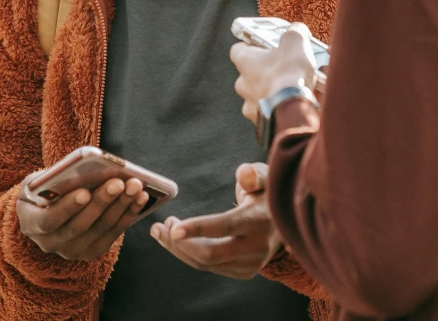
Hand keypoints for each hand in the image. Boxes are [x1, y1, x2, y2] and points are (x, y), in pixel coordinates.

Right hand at [17, 173, 149, 260]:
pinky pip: (113, 234)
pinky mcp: (91, 251)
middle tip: (119, 182)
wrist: (42, 212)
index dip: (67, 207)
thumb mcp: (35, 182)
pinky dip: (128, 215)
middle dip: (102, 202)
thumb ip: (48, 179)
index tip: (84, 191)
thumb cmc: (39, 189)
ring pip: (100, 229)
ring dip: (121, 207)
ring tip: (135, 186)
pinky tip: (140, 198)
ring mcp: (72, 251)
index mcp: (30, 224)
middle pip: (80, 225)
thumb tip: (77, 171)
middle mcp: (50, 243)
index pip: (49, 220)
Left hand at [151, 163, 281, 278]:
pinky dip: (187, 255)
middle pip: (211, 253)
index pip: (225, 227)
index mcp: (258, 221)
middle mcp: (256, 248)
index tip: (173, 228)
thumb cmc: (267, 192)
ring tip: (160, 230)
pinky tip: (174, 240)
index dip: (198, 228)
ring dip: (178, 249)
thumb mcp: (265, 177)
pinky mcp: (244, 272)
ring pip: (206, 264)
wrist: (287, 221)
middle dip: (179, 242)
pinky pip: (210, 267)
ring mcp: (251, 264)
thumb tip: (243, 173)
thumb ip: (253, 174)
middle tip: (160, 225)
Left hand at [231, 23, 317, 123]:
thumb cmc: (289, 74)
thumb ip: (294, 33)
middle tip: (283, 69)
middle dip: (264, 72)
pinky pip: (268, 114)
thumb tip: (297, 29)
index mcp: (245, 61)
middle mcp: (242, 83)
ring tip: (292, 91)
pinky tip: (293, 107)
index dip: (250, 46)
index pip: (238, 50)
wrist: (293, 111)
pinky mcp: (261, 122)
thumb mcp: (295, 43)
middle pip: (249, 74)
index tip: (263, 45)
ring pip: (258, 95)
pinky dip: (278, 110)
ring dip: (271, 92)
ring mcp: (250, 104)